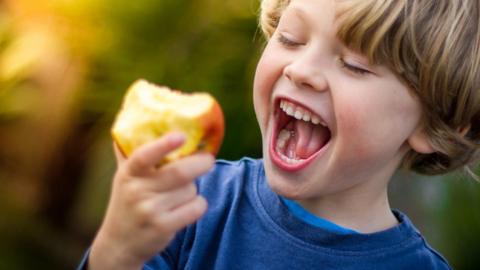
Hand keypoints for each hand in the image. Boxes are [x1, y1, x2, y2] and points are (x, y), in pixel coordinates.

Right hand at [88, 132, 213, 269]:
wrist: (119, 243)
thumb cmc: (127, 200)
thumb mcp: (124, 177)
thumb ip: (132, 152)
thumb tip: (134, 114)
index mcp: (128, 173)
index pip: (144, 156)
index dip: (163, 145)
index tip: (180, 135)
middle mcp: (137, 191)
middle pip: (180, 172)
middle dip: (201, 163)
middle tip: (208, 159)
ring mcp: (150, 211)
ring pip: (190, 190)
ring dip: (194, 188)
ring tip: (182, 192)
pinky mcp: (163, 227)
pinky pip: (196, 208)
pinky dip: (199, 205)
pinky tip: (190, 206)